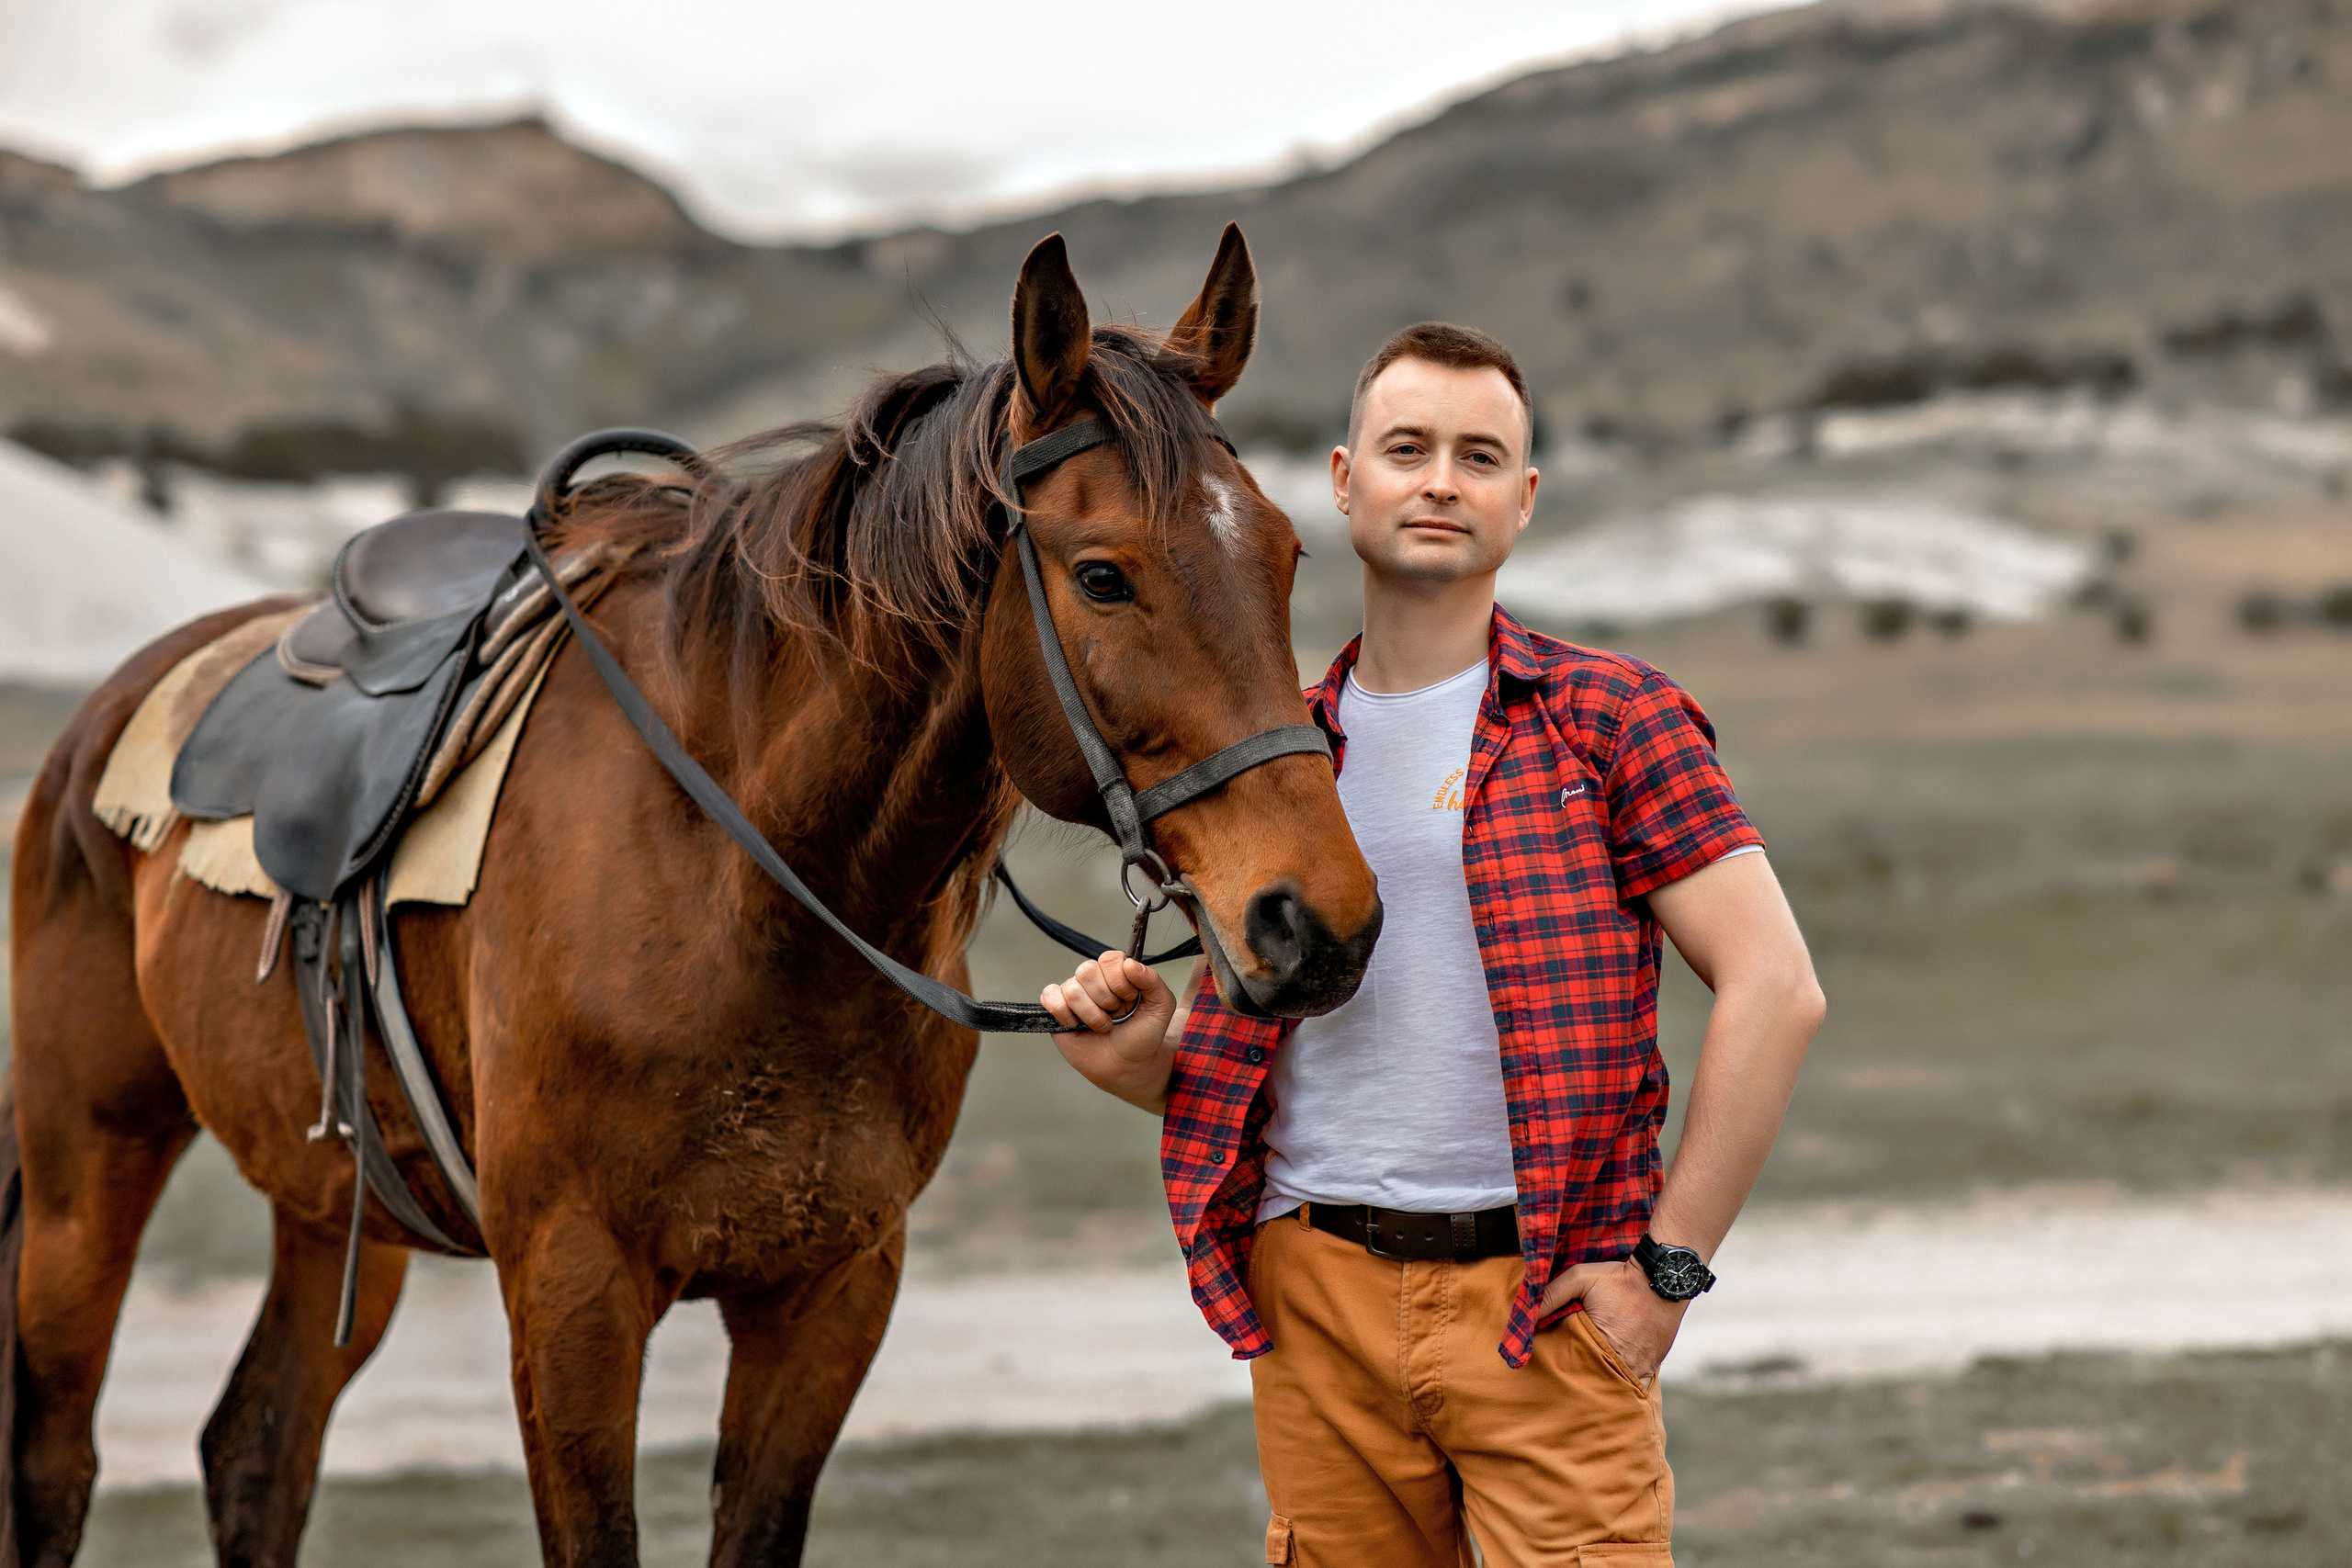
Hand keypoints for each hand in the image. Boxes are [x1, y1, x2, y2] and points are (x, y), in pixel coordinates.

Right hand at [1041, 951, 1182, 1114]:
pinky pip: (1048, 996)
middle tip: (1116, 1015)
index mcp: (1118, 972)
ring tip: (1102, 1026)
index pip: (1110, 958)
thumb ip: (1152, 981)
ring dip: (1091, 1014)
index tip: (1130, 1000)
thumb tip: (1129, 964)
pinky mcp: (1057, 1009)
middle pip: (1087, 970)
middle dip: (1106, 999)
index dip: (1120, 981)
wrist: (1127, 1066)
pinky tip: (1076, 1024)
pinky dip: (1062, 1012)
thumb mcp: (1161, 1007)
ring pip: (1072, 989)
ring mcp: (1075, 993)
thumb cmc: (1143, 1036)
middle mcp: (1094, 979)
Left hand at [1538, 1259, 1687, 1385]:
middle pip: (1598, 1384)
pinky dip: (1625, 1384)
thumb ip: (1552, 1295)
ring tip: (1591, 1385)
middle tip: (1570, 1386)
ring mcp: (1643, 1367)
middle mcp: (1625, 1362)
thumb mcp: (1580, 1278)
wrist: (1664, 1278)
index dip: (1564, 1375)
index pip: (1576, 1371)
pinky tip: (1615, 1381)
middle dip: (1585, 1386)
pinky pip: (1637, 1384)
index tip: (1553, 1375)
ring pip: (1619, 1388)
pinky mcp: (1654, 1364)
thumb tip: (1527, 1316)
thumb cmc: (1620, 1278)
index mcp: (1603, 1344)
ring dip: (1606, 1386)